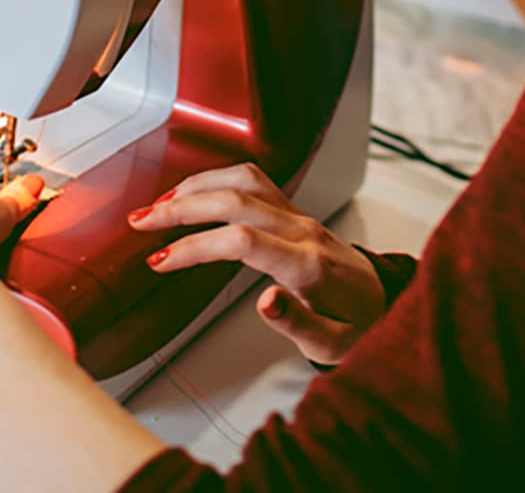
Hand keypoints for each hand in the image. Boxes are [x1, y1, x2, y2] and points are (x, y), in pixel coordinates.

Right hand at [127, 163, 385, 364]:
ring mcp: (299, 216)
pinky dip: (218, 181)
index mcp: (307, 264)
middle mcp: (302, 231)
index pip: (242, 241)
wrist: (383, 302)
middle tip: (141, 223)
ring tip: (159, 205)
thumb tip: (265, 303)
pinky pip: (255, 182)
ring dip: (199, 186)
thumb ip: (299, 324)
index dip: (195, 246)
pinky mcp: (295, 212)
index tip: (161, 261)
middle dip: (182, 207)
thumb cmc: (357, 324)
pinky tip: (194, 193)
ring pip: (246, 180)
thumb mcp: (333, 343)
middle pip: (236, 200)